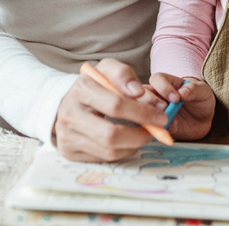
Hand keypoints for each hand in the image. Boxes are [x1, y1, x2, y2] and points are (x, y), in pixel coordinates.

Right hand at [53, 59, 168, 161]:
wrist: (68, 102)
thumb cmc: (94, 86)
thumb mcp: (107, 70)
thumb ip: (124, 74)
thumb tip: (138, 92)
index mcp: (80, 90)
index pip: (115, 105)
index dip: (143, 112)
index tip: (161, 115)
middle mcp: (69, 115)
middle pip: (111, 135)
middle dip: (140, 135)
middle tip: (156, 131)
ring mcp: (67, 137)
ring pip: (109, 151)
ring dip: (134, 145)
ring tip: (143, 135)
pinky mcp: (69, 153)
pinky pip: (104, 159)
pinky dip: (122, 152)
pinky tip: (127, 141)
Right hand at [147, 73, 214, 139]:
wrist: (201, 119)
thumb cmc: (200, 100)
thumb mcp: (203, 92)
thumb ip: (194, 90)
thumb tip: (183, 92)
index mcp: (166, 82)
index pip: (157, 79)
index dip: (164, 87)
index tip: (176, 98)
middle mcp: (155, 95)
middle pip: (142, 93)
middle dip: (150, 101)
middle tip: (164, 109)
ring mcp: (153, 110)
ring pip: (140, 110)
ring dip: (147, 116)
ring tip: (163, 122)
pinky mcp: (155, 125)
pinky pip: (148, 128)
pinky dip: (153, 130)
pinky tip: (163, 132)